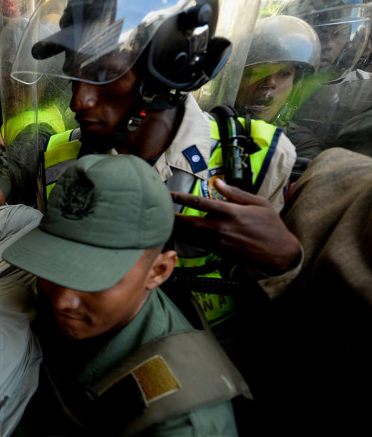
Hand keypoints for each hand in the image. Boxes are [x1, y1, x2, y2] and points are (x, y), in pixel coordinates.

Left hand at [172, 178, 301, 274]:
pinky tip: (178, 233)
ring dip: (176, 229)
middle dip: (171, 217)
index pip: (199, 203)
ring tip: (162, 221)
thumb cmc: (271, 226)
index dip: (180, 198)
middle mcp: (221, 229)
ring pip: (190, 235)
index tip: (167, 194)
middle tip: (157, 210)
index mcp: (231, 213)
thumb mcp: (258, 203)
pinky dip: (186, 238)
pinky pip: (198, 243)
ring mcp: (219, 242)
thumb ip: (235, 193)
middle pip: (188, 222)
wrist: (279, 253)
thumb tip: (218, 182)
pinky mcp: (219, 252)